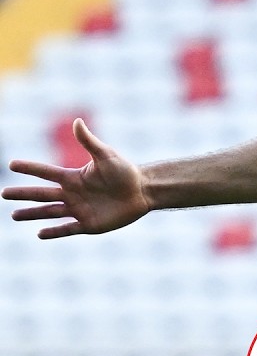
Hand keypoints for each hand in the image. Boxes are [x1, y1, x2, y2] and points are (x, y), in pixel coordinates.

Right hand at [3, 119, 150, 237]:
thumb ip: (89, 141)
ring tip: (14, 215)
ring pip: (50, 213)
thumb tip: (76, 121)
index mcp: (74, 177)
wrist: (144, 191)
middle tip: (2, 194)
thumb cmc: (126, 171)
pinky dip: (54, 232)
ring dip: (32, 214)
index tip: (11, 164)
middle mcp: (73, 194)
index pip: (46, 173)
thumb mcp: (106, 155)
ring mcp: (80, 210)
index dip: (30, 168)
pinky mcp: (90, 224)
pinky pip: (68, 229)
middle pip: (42, 194)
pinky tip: (39, 234)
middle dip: (23, 194)